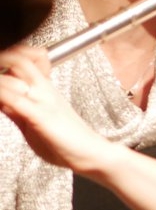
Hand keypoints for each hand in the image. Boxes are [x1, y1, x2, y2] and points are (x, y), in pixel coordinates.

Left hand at [0, 44, 112, 171]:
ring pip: (13, 75)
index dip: (16, 54)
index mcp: (46, 91)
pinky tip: (0, 98)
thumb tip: (3, 102)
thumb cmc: (70, 143)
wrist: (92, 154)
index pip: (30, 60)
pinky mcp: (39, 116)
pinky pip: (13, 99)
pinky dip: (1, 94)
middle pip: (20, 60)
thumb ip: (17, 111)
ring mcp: (42, 102)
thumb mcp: (37, 123)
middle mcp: (44, 91)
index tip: (7, 60)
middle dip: (5, 59)